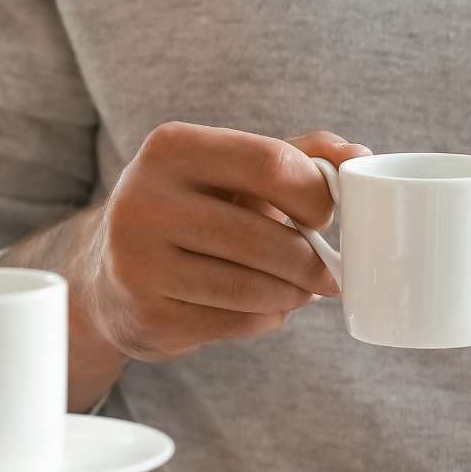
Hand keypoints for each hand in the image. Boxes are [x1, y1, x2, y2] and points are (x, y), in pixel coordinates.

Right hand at [73, 124, 369, 361]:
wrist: (110, 274)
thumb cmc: (192, 210)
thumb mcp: (231, 168)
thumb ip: (298, 154)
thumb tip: (359, 158)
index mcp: (169, 148)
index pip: (271, 163)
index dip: (315, 195)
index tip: (325, 214)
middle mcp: (143, 201)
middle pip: (267, 236)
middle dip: (311, 259)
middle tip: (326, 269)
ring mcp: (138, 264)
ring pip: (254, 287)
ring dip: (294, 293)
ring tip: (299, 288)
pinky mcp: (147, 316)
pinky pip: (236, 322)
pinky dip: (266, 317)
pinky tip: (263, 306)